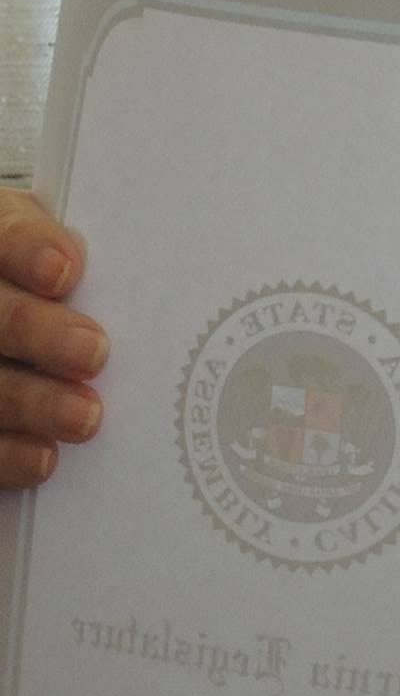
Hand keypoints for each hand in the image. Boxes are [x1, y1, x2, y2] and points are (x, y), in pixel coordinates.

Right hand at [0, 187, 106, 484]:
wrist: (22, 306)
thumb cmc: (54, 279)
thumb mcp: (62, 249)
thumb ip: (69, 250)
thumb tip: (82, 260)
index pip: (4, 237)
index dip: (27, 249)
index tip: (63, 271)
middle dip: (38, 334)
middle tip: (93, 353)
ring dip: (32, 402)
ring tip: (86, 417)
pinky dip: (7, 454)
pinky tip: (44, 458)